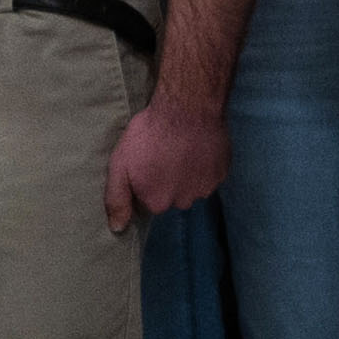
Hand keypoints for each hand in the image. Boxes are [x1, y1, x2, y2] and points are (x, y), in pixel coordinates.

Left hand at [104, 96, 228, 231]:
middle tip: (163, 154)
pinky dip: (204, 164)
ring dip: (187, 172)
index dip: (146, 181)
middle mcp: (183, 202)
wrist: (187, 109)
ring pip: (192, 186)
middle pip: (172, 196)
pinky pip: (210, 174)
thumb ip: (117, 199)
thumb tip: (117, 229)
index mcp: (157, 202)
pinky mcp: (221, 173)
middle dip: (167, 179)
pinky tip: (197, 147)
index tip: (145, 163)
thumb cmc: (149, 134)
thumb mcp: (120, 165)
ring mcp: (205, 188)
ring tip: (180, 149)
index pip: (149, 201)